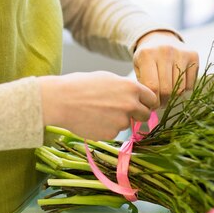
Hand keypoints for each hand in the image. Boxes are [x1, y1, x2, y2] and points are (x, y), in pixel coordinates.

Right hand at [39, 72, 156, 139]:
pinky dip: (106, 128)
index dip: (147, 102)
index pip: (152, 98)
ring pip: (127, 124)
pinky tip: (92, 120)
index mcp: (131, 88)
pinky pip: (113, 132)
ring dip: (118, 121)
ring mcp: (121, 121)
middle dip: (138, 115)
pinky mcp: (111, 134)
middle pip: (145, 115)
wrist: (61, 101)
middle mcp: (130, 105)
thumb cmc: (81, 85)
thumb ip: (125, 88)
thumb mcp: (108, 78)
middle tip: (123, 112)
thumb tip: (135, 96)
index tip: (143, 105)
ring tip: (98, 112)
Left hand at [133, 31, 198, 107]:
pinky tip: (176, 84)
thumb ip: (142, 86)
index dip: (152, 101)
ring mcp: (181, 52)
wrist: (160, 38)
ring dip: (173, 97)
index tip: (151, 106)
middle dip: (163, 101)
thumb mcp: (138, 68)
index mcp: (147, 54)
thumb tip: (149, 109)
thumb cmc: (147, 58)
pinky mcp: (193, 55)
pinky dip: (184, 90)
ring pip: (180, 89)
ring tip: (167, 95)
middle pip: (167, 89)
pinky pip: (190, 84)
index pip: (152, 87)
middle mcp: (165, 51)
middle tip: (159, 103)